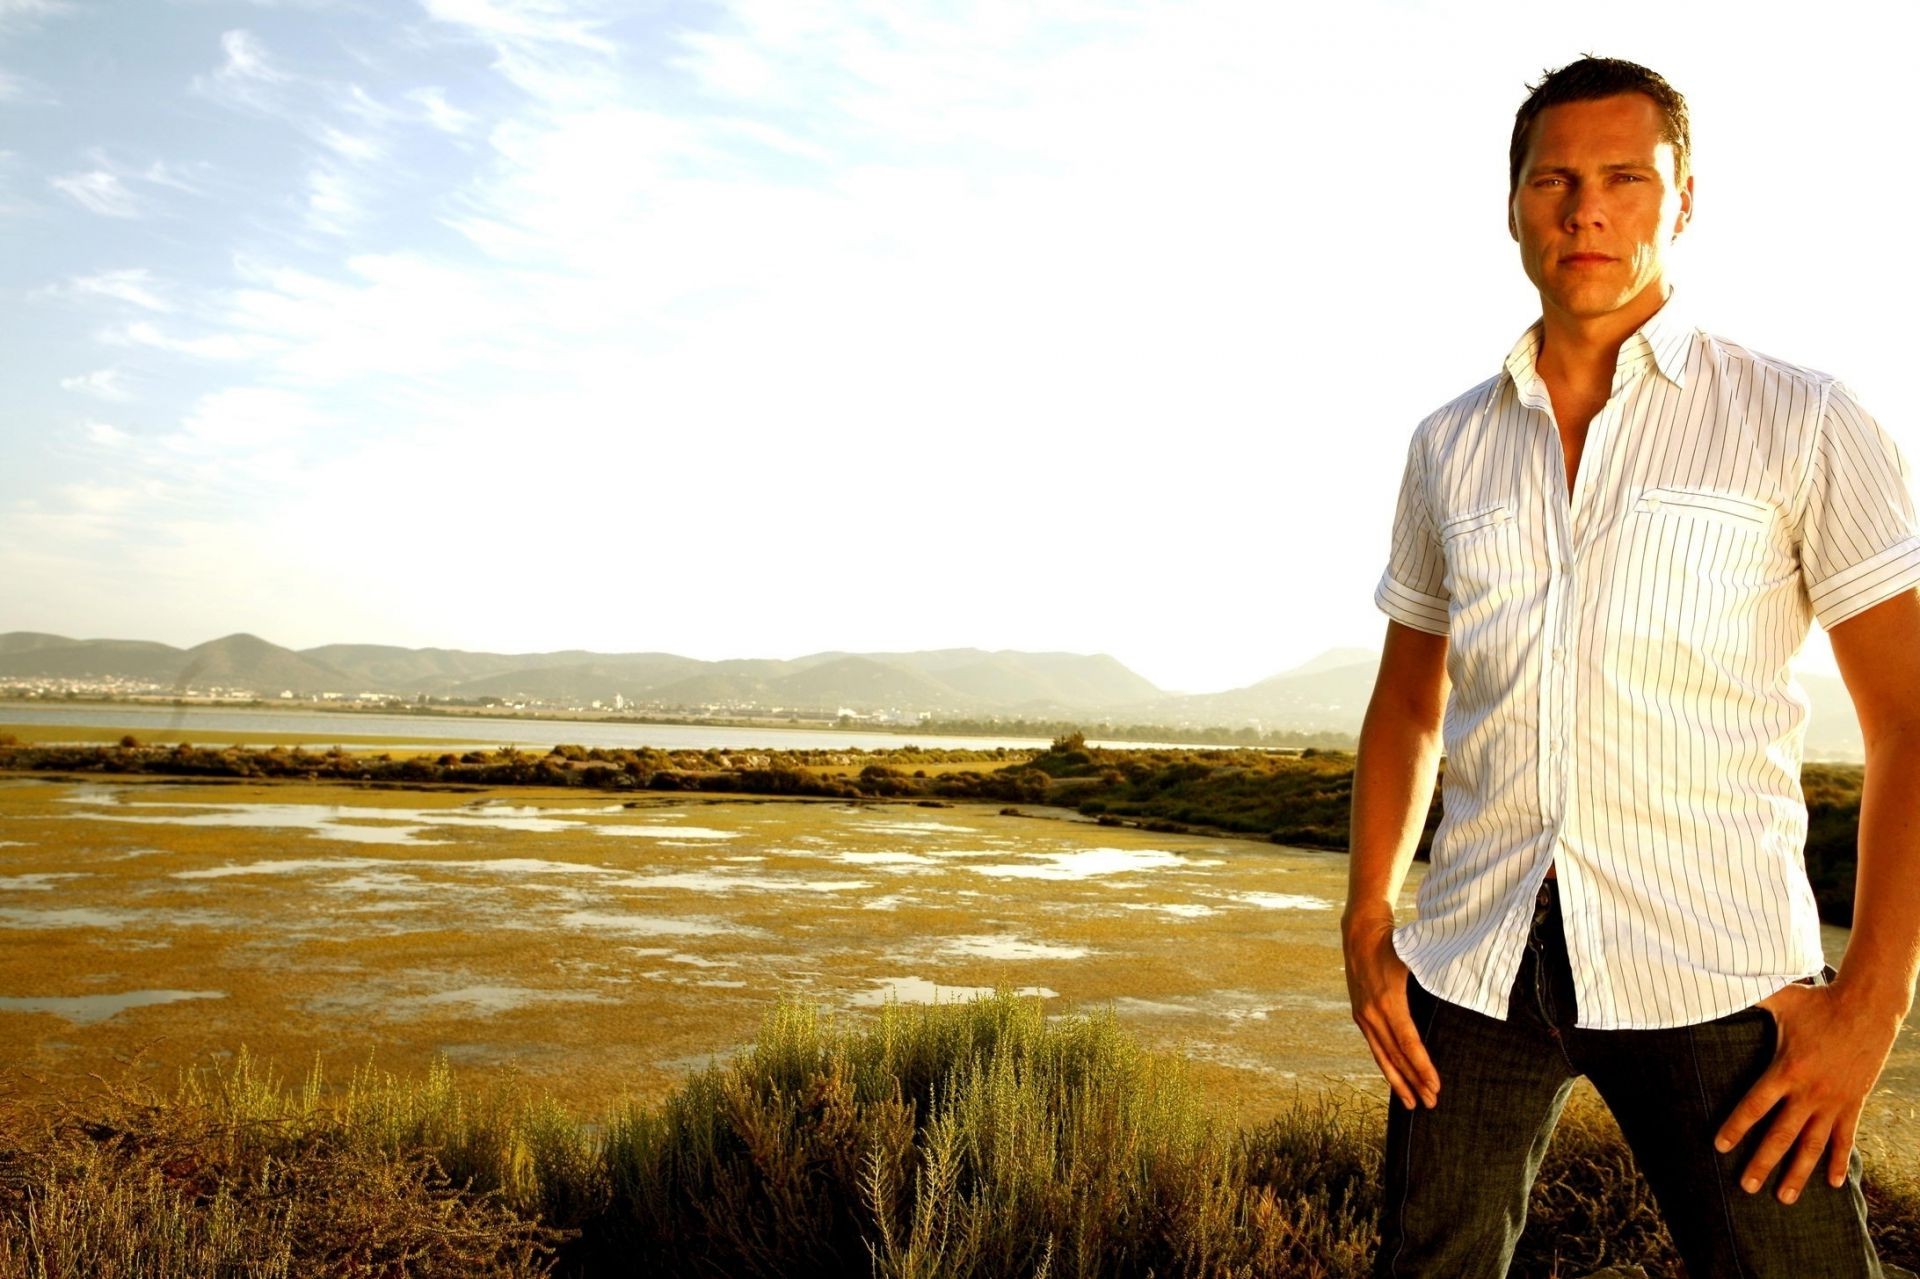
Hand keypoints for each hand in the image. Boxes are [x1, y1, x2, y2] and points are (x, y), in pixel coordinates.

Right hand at [1343, 907, 1439, 1109]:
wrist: (1360, 932)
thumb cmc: (1395, 944)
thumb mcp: (1416, 960)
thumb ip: (1436, 980)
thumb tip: (1463, 997)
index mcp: (1388, 1001)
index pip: (1408, 1044)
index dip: (1422, 1067)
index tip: (1436, 1086)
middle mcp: (1372, 1013)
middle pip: (1395, 1057)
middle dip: (1413, 1082)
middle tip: (1431, 1103)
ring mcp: (1363, 1016)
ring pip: (1382, 1057)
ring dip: (1397, 1082)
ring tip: (1411, 1104)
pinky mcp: (1361, 1015)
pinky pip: (1375, 1047)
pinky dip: (1387, 1066)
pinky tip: (1396, 1079)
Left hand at [1713, 980, 1904, 1203]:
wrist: (1869, 1008)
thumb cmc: (1820, 1002)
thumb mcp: (1782, 999)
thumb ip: (1750, 997)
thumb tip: (1716, 984)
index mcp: (1786, 1070)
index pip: (1755, 1105)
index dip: (1737, 1127)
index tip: (1720, 1146)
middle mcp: (1809, 1092)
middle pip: (1781, 1135)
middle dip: (1763, 1163)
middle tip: (1746, 1187)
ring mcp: (1834, 1101)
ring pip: (1813, 1145)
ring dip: (1799, 1173)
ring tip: (1785, 1197)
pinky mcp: (1853, 1104)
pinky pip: (1845, 1139)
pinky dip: (1839, 1161)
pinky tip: (1834, 1183)